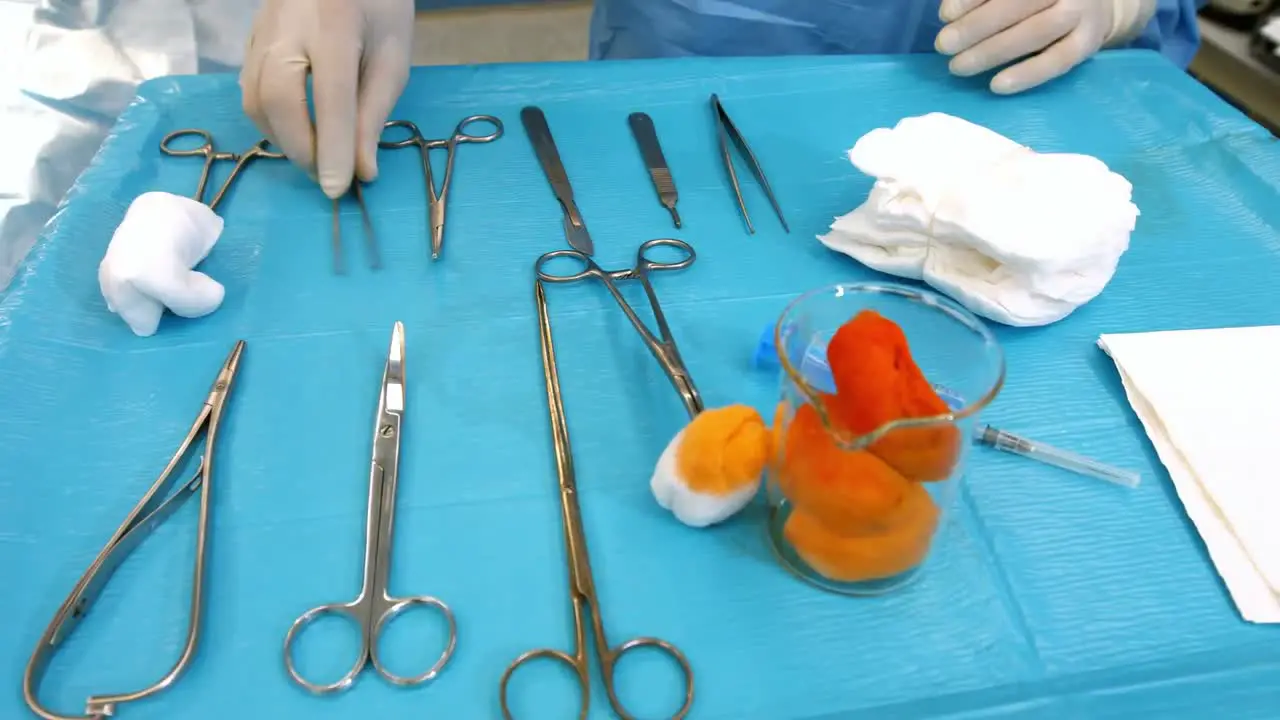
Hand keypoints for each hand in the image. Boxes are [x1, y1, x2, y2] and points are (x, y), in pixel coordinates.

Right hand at [240, 0, 413, 198]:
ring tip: (313, 155)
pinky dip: (270, 119)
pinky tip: (295, 129)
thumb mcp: (393, 56)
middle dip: (300, 147)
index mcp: (335, 24)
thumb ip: (375, 112)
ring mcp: (262, 28)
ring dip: (282, 138)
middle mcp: (288, 24)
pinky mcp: (250, 35)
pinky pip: (249, 86)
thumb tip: (362, 170)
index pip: (331, 98)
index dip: (333, 148)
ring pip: (254, 97)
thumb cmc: (378, 6)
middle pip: (278, 99)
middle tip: (326, 174)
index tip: (337, 189)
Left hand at [934, 0, 1155, 93]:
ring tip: (959, 66)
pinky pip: (1057, 60)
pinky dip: (1026, 74)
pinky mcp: (1089, 41)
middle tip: (944, 45)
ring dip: (993, 51)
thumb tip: (948, 13)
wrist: (1096, 5)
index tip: (945, 15)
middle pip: (1019, 4)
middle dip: (976, 26)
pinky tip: (997, 85)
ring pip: (1036, 31)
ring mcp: (1082, 11)